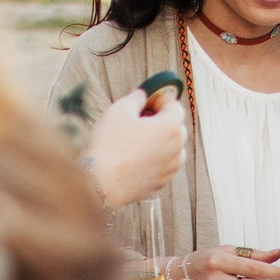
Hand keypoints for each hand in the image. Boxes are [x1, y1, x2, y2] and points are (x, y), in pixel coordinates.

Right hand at [86, 88, 189, 208]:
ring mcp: (170, 169)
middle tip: (139, 118)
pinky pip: (163, 166)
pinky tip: (134, 157)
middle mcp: (177, 149)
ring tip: (136, 139)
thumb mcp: (119, 110)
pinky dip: (154, 159)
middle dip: (161, 119)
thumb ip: (135, 98)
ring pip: (172, 148)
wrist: (101, 182)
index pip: (174, 106)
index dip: (159, 99)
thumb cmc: (110, 145)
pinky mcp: (161, 183)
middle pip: (176, 127)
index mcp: (171, 127)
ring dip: (160, 141)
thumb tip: (142, 95)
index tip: (146, 100)